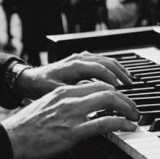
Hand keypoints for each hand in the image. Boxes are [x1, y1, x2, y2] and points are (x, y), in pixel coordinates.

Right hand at [2, 81, 138, 158]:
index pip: (95, 83)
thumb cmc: (25, 127)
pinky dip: (121, 123)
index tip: (122, 97)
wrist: (10, 139)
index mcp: (63, 91)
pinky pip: (105, 123)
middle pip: (106, 88)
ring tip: (134, 115)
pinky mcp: (73, 131)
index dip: (113, 89)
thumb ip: (64, 104)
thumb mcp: (46, 107)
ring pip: (109, 100)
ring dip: (127, 107)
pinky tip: (129, 126)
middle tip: (134, 107)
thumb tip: (80, 109)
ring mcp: (72, 114)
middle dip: (124, 97)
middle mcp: (69, 98)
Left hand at [14, 51, 132, 98]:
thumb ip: (75, 96)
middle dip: (121, 74)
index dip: (114, 80)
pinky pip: (100, 60)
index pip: (100, 69)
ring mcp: (79, 58)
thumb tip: (93, 101)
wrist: (27, 80)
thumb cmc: (39, 87)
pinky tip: (116, 75)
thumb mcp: (56, 94)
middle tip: (131, 87)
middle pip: (107, 62)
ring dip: (119, 69)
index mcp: (74, 66)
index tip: (122, 91)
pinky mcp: (79, 60)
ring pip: (105, 59)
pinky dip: (111, 67)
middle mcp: (78, 59)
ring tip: (129, 81)